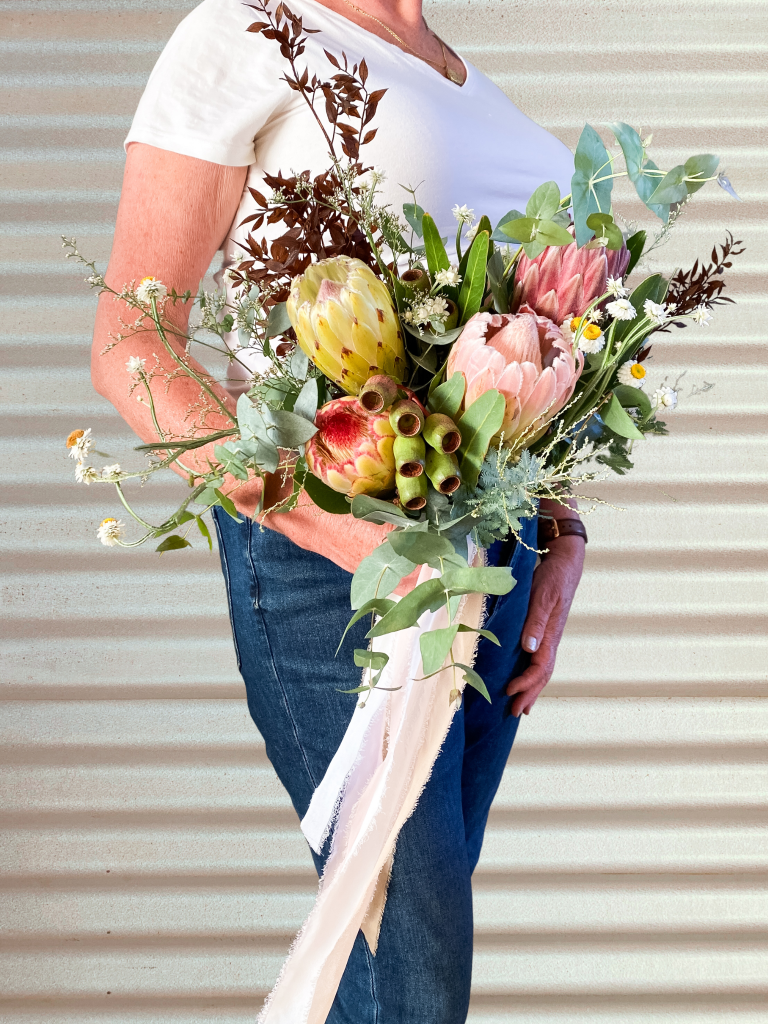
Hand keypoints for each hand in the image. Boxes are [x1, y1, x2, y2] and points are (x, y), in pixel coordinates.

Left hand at [506, 535, 584, 715]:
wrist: (565, 563)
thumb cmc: (553, 578)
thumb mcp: (543, 597)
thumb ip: (536, 621)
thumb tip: (528, 648)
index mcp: (551, 635)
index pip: (540, 668)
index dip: (525, 683)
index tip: (509, 692)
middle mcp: (551, 639)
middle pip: (543, 675)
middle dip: (529, 694)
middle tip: (515, 713)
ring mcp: (548, 636)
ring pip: (542, 670)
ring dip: (531, 688)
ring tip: (521, 705)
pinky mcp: (543, 630)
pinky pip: (539, 659)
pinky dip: (532, 674)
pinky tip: (524, 679)